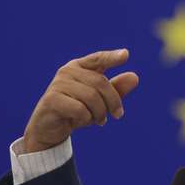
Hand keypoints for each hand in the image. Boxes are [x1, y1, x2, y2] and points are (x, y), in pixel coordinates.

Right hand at [23, 49, 138, 152]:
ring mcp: (58, 84)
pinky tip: (84, 121)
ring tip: (99, 120)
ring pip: (91, 97)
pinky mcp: (51, 100)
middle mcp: (67, 71)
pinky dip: (87, 118)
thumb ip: (116, 89)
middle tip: (117, 115)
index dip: (112, 57)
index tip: (126, 55)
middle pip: (100, 83)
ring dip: (100, 113)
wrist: (50, 130)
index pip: (98, 58)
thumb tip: (134, 77)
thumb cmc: (77, 111)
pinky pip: (80, 109)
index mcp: (79, 66)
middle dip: (113, 101)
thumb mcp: (100, 101)